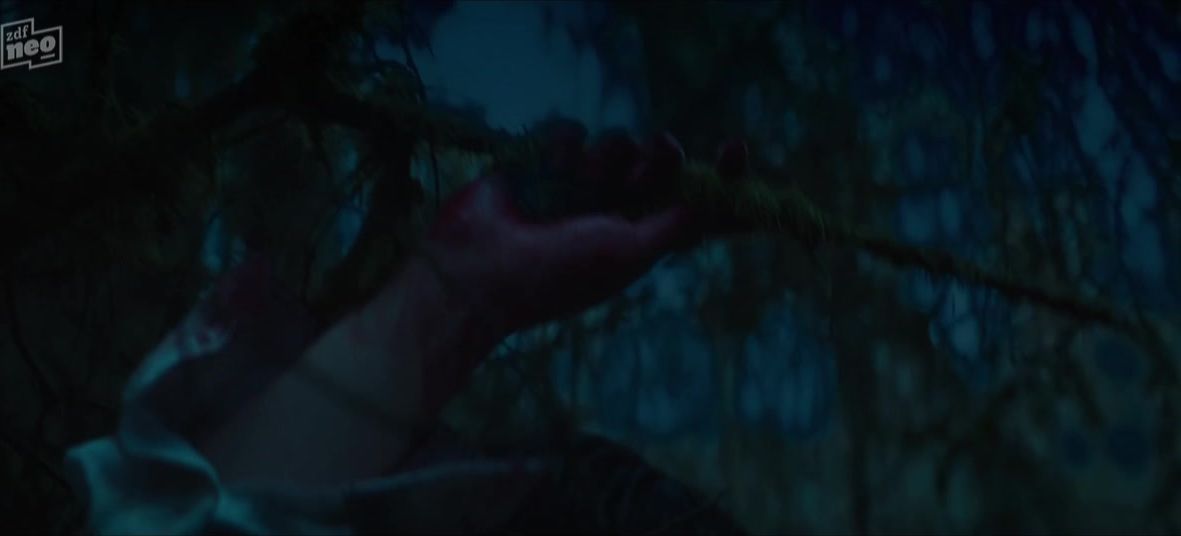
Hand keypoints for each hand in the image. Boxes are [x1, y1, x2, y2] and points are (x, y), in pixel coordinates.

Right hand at [422, 131, 702, 338]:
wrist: (481, 269)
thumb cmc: (559, 272)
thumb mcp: (629, 252)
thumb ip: (674, 226)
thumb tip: (714, 205)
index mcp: (640, 239)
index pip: (690, 204)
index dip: (717, 178)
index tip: (736, 149)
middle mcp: (612, 212)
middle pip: (657, 166)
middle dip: (662, 156)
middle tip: (663, 148)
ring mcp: (576, 188)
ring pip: (615, 144)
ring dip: (609, 153)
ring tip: (584, 175)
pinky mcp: (541, 165)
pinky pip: (571, 133)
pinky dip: (566, 144)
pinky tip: (554, 165)